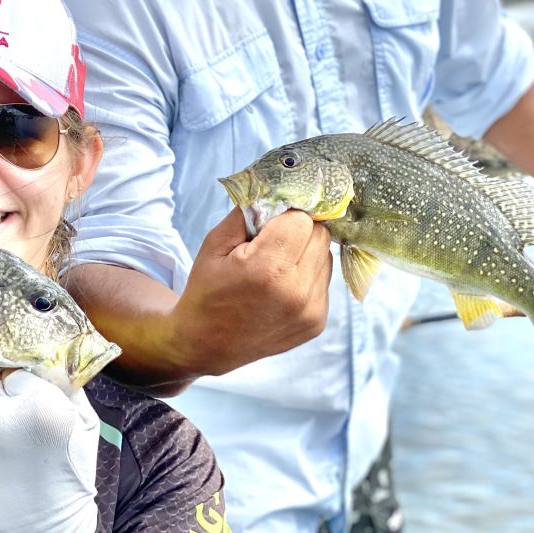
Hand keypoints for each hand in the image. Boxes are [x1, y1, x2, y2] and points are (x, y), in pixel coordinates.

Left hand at [0, 371, 98, 532]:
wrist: (41, 531)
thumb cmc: (68, 476)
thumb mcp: (86, 426)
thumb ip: (68, 386)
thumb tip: (47, 360)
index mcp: (39, 405)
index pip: (18, 373)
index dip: (25, 390)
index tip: (31, 407)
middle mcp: (1, 416)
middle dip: (3, 401)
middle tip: (16, 428)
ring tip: (1, 445)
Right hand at [171, 206, 332, 376]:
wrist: (207, 343)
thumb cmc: (208, 289)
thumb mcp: (215, 243)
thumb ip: (248, 212)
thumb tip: (278, 189)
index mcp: (268, 268)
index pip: (301, 219)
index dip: (284, 215)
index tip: (267, 223)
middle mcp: (296, 291)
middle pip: (320, 234)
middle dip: (298, 230)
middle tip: (272, 242)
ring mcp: (310, 310)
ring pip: (326, 255)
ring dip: (306, 252)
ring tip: (276, 266)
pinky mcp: (318, 322)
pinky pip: (324, 279)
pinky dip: (308, 275)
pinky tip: (282, 285)